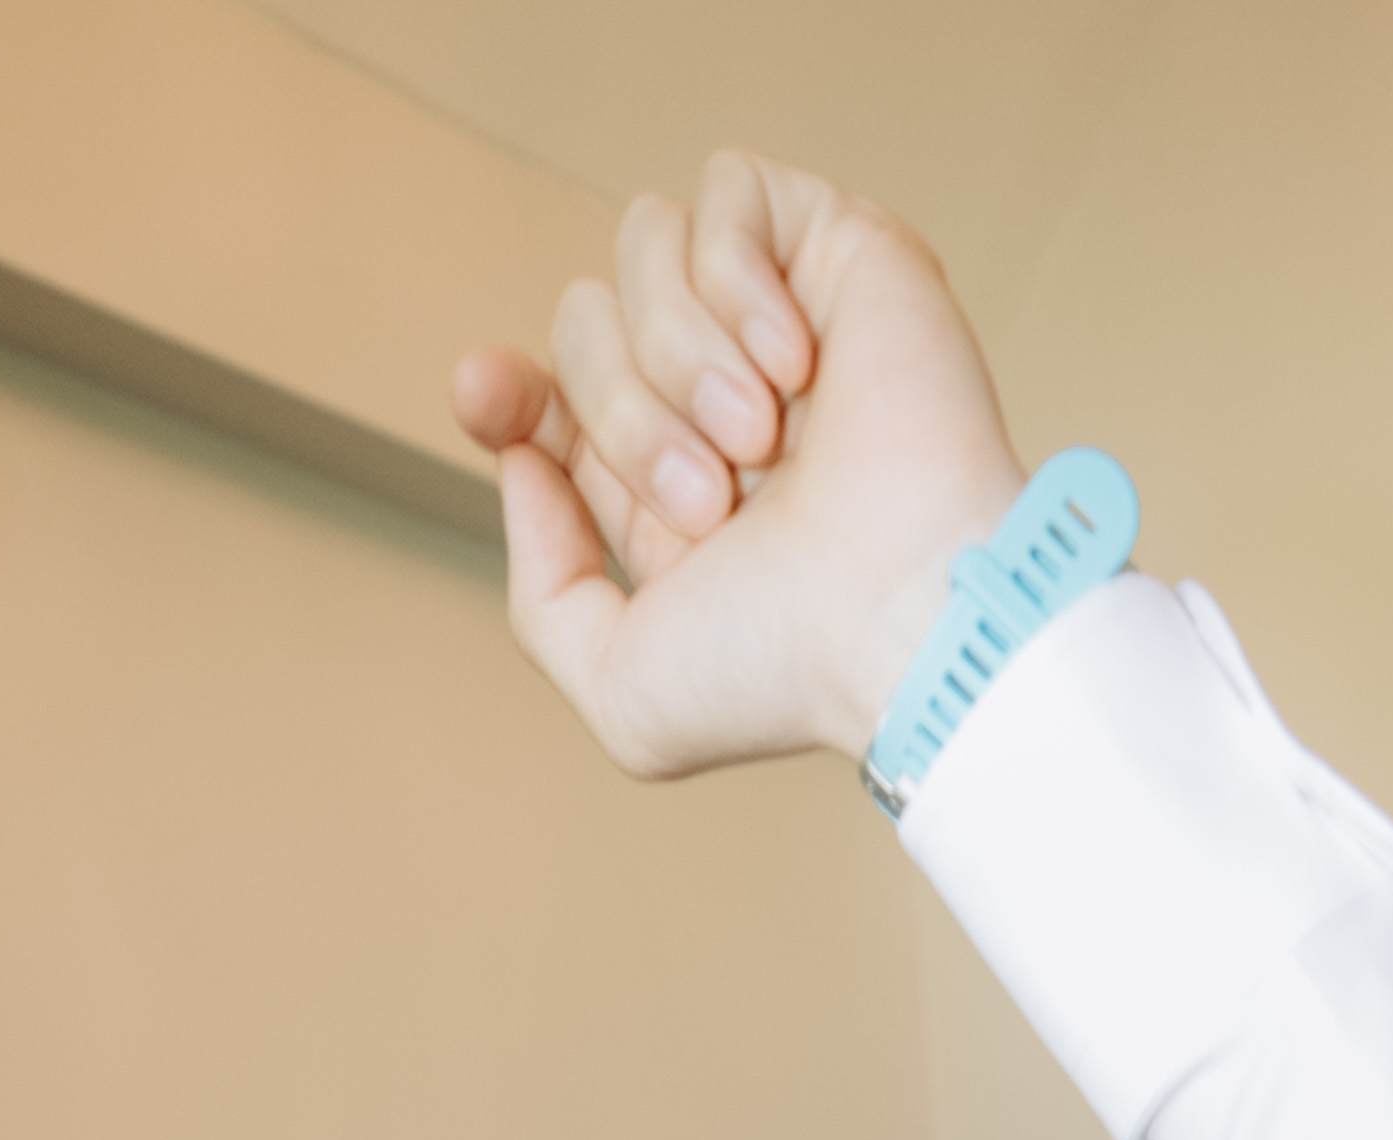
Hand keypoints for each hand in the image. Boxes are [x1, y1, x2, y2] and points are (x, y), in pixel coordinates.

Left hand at [450, 155, 1025, 776]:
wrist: (904, 617)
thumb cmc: (786, 671)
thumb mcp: (625, 695)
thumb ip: (545, 593)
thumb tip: (526, 461)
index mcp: (665, 489)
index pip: (547, 395)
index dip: (505, 390)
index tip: (488, 398)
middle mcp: (717, 398)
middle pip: (582, 319)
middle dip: (620, 414)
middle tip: (709, 501)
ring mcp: (778, 320)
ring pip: (644, 245)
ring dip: (680, 356)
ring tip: (761, 442)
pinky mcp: (838, 249)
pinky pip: (726, 192)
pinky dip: (737, 279)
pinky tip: (796, 367)